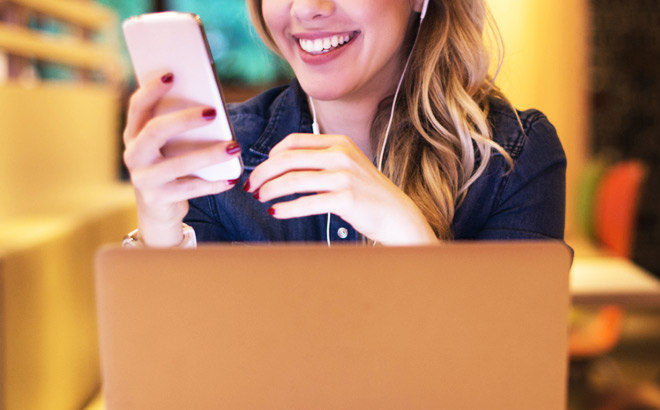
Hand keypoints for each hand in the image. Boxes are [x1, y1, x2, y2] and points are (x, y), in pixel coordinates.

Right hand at [123, 73, 240, 246]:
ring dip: (209, 154)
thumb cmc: (171, 167)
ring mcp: (143, 179)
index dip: (151, 90)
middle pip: (155, 131)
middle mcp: (134, 155)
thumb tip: (211, 106)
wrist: (160, 210)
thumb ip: (179, 128)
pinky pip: (189, 189)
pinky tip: (230, 178)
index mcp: (134, 134)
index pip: (137, 107)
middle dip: (184, 119)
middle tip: (212, 112)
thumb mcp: (169, 147)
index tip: (172, 74)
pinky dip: (213, 184)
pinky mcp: (158, 199)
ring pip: (177, 163)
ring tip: (234, 146)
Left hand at [245, 133, 438, 244]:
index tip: (261, 169)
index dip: (270, 155)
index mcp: (339, 142)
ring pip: (292, 180)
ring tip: (260, 198)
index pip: (293, 142)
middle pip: (287, 159)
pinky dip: (286, 208)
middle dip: (263, 173)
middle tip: (251, 187)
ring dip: (270, 190)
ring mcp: (344, 177)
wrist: (397, 215)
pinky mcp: (346, 200)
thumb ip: (320, 160)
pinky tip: (276, 212)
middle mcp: (341, 155)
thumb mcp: (346, 166)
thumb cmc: (366, 193)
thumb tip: (279, 164)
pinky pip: (306, 203)